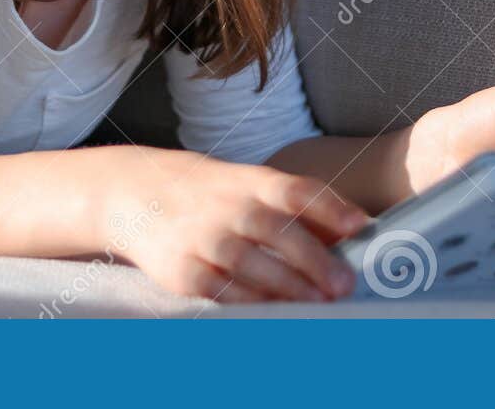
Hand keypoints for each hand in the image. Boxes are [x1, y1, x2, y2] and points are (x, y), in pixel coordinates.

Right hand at [99, 147, 370, 303]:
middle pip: (275, 230)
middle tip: (344, 283)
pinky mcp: (180, 269)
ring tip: (319, 303)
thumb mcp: (246, 184)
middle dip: (313, 259)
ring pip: (249, 264)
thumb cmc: (208, 192)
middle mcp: (226, 205)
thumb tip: (349, 232)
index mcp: (249, 180)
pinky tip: (272, 313)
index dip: (329, 207)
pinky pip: (218, 290)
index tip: (360, 226)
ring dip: (288, 287)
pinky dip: (247, 303)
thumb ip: (292, 207)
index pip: (294, 189)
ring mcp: (201, 237)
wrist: (134, 191)